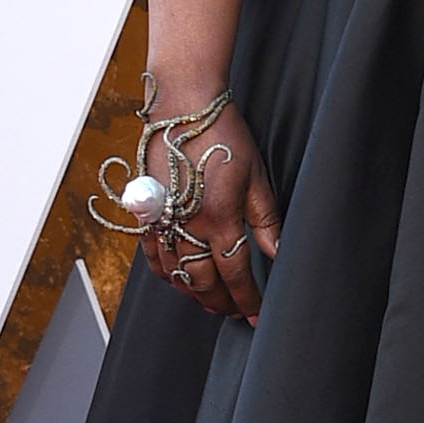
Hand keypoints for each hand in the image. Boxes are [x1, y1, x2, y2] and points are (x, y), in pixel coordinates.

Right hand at [138, 90, 282, 322]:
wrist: (182, 107)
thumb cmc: (222, 136)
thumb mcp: (256, 177)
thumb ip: (265, 220)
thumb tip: (277, 253)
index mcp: (219, 219)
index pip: (235, 275)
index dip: (247, 299)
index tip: (257, 315)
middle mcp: (186, 226)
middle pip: (202, 281)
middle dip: (220, 302)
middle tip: (235, 312)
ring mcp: (162, 220)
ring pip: (174, 273)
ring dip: (193, 292)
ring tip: (210, 302)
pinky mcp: (146, 211)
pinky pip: (150, 254)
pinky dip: (164, 273)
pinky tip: (176, 279)